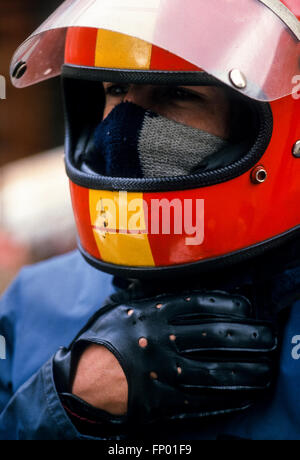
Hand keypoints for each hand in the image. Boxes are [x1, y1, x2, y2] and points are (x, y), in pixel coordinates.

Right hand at [54, 289, 277, 425]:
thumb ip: (143, 297)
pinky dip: (225, 399)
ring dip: (245, 370)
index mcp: (150, 314)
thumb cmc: (99, 340)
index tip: (246, 307)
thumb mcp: (117, 309)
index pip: (198, 303)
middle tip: (269, 337)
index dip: (227, 304)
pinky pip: (199, 401)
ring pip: (214, 371)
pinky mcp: (160, 402)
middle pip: (214, 336)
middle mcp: (160, 341)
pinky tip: (245, 396)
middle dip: (247, 336)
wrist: (77, 382)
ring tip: (266, 370)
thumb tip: (163, 282)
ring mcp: (161, 373)